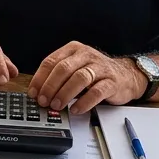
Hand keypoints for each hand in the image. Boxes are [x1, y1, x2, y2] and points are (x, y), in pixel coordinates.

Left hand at [29, 42, 145, 113]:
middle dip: (50, 86)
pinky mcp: (112, 82)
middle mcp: (86, 55)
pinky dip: (84, 102)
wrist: (125, 75)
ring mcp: (100, 68)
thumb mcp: (75, 67)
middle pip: (64, 69)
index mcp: (73, 49)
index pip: (51, 61)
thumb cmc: (95, 73)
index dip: (40, 78)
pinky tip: (76, 109)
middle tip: (44, 101)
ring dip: (65, 94)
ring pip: (79, 78)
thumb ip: (58, 76)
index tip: (33, 93)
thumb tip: (38, 92)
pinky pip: (96, 92)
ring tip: (57, 105)